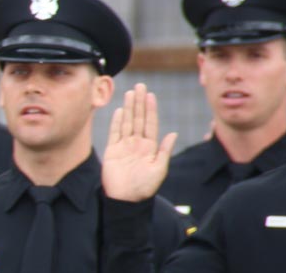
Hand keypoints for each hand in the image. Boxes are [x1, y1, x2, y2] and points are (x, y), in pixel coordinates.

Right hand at [102, 83, 177, 202]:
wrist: (126, 199)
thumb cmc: (144, 187)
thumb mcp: (159, 169)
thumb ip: (164, 151)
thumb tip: (173, 133)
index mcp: (150, 147)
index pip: (150, 123)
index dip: (150, 109)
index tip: (151, 95)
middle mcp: (137, 143)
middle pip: (138, 119)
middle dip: (139, 102)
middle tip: (141, 86)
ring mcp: (124, 146)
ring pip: (127, 122)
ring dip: (128, 108)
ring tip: (130, 93)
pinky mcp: (112, 151)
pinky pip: (114, 133)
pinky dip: (116, 122)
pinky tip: (119, 111)